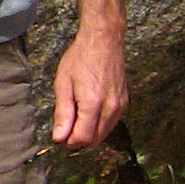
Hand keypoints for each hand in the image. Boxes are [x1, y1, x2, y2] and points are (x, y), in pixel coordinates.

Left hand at [52, 22, 127, 148]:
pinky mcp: (125, 103)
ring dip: (88, 134)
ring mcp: (120, 105)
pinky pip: (111, 124)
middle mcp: (111, 106)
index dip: (69, 142)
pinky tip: (87, 113)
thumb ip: (62, 113)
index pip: (83, 138)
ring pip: (104, 134)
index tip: (59, 137)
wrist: (103, 41)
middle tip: (64, 130)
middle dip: (78, 141)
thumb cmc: (80, 58)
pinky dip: (98, 126)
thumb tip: (59, 137)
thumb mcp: (63, 84)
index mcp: (93, 102)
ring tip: (74, 119)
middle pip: (95, 140)